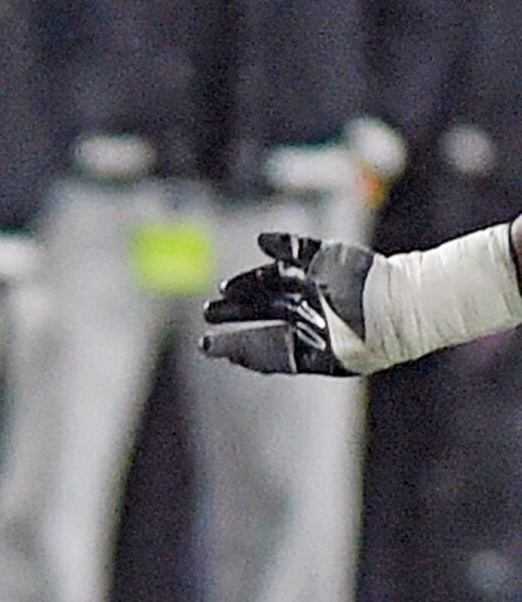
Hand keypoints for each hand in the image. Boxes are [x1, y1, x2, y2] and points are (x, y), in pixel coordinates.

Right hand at [199, 231, 377, 375]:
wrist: (394, 308)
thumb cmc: (366, 278)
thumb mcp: (327, 257)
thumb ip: (293, 249)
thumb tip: (260, 241)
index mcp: (313, 287)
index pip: (270, 289)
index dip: (245, 290)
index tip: (221, 292)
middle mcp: (310, 312)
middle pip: (264, 313)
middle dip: (234, 315)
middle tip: (207, 315)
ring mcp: (314, 336)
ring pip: (266, 340)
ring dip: (236, 342)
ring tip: (209, 345)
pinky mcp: (319, 360)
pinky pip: (282, 361)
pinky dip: (256, 358)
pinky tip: (235, 356)